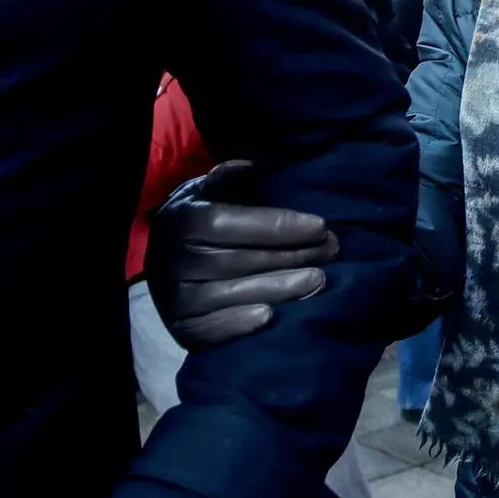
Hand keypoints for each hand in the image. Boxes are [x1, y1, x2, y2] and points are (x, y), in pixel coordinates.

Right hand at [148, 159, 337, 348]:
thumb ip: (227, 181)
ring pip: (233, 293)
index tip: (319, 225)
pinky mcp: (181, 328)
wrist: (166, 265)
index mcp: (180, 220)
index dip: (275, 225)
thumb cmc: (199, 222)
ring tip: (319, 280)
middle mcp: (171, 260)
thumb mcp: (206, 193)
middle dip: (291, 255)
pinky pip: (212, 330)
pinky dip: (240, 324)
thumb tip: (248, 167)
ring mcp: (174, 298)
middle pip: (239, 260)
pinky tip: (271, 316)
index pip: (229, 224)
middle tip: (331, 251)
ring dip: (280, 288)